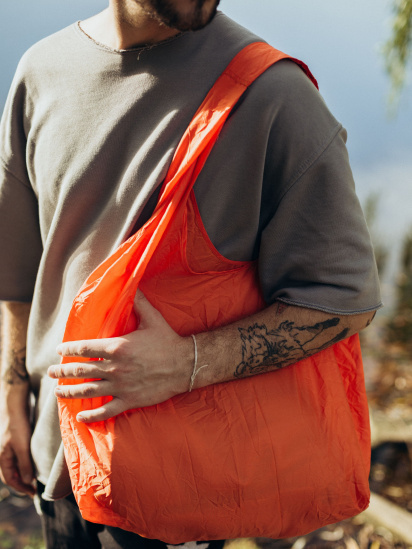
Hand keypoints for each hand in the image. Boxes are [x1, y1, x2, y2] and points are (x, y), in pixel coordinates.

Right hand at [0, 396, 34, 496]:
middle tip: (33, 489)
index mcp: (1, 457)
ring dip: (21, 474)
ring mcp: (5, 446)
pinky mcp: (12, 439)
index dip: (22, 488)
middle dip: (21, 483)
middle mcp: (1, 453)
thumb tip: (27, 481)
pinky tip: (29, 462)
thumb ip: (24, 464)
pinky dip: (21, 463)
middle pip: (10, 474)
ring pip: (12, 465)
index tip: (33, 493)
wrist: (13, 403)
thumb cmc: (17, 424)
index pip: (10, 479)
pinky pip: (15, 456)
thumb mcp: (22, 445)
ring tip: (32, 478)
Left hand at [48, 290, 192, 422]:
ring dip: (70, 392)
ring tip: (59, 391)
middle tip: (51, 372)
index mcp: (117, 347)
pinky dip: (91, 416)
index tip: (61, 351)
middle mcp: (114, 367)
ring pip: (88, 391)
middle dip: (62, 372)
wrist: (185, 365)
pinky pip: (106, 411)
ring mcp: (121, 385)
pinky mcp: (129, 400)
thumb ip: (139, 302)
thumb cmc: (167, 341)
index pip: (84, 348)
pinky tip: (80, 417)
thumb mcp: (152, 318)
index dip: (69, 349)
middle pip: (80, 371)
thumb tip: (133, 284)